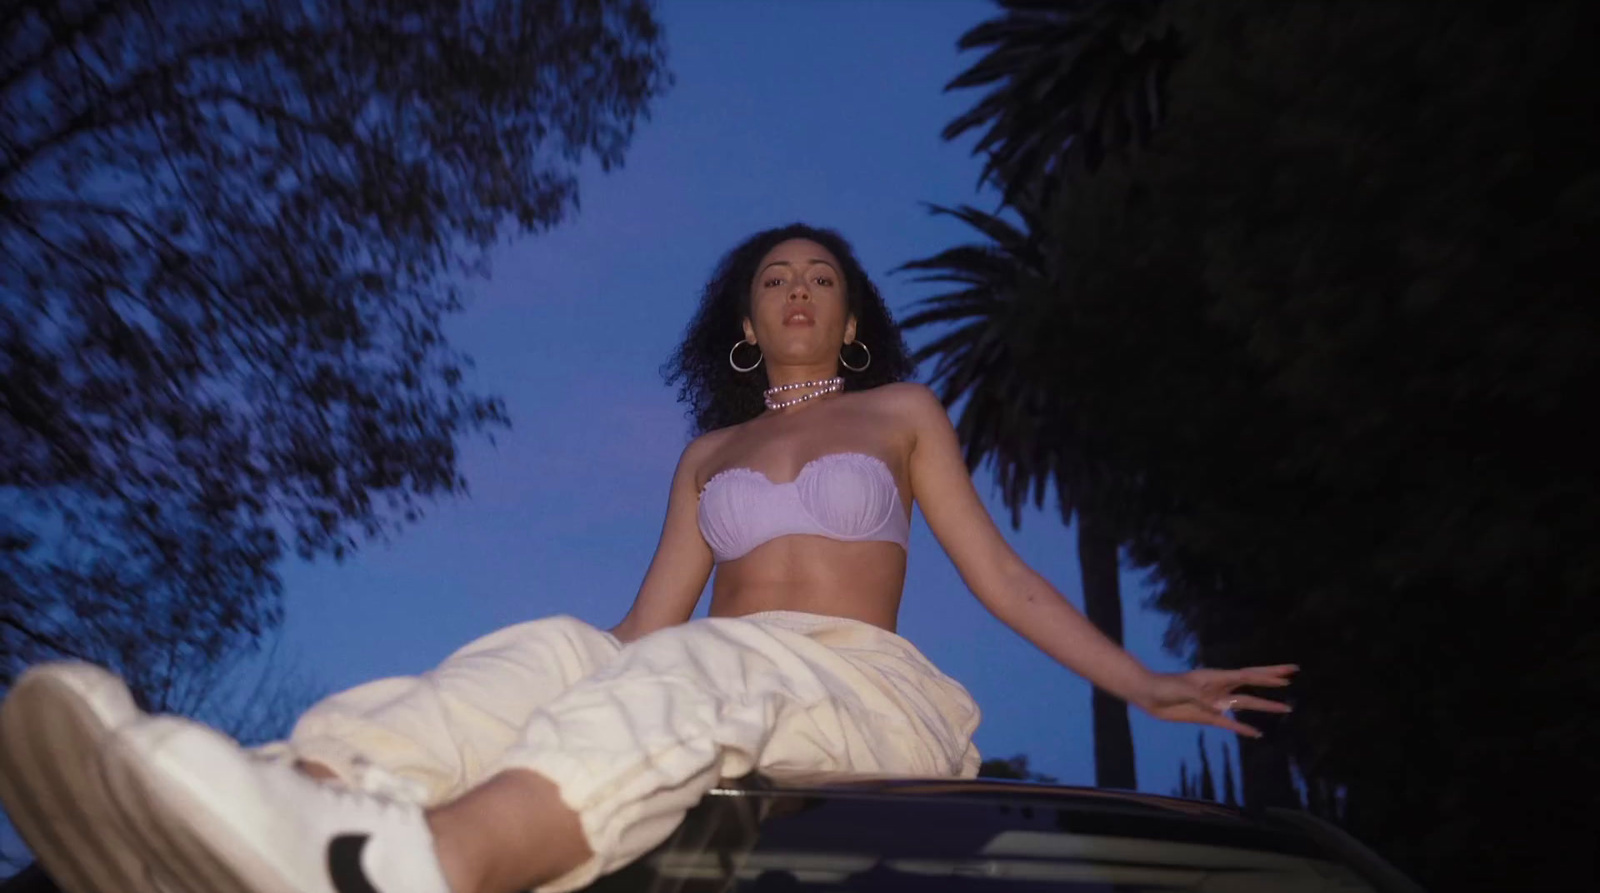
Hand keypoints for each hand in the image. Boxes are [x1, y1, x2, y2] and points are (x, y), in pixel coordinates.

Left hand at [1136, 664, 1297, 737]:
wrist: (1148, 695)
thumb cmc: (1164, 687)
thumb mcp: (1182, 690)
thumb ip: (1201, 697)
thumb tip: (1221, 708)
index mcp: (1216, 677)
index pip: (1247, 675)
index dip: (1267, 675)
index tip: (1287, 674)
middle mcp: (1221, 688)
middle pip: (1252, 684)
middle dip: (1272, 680)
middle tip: (1292, 676)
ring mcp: (1216, 702)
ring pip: (1246, 704)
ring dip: (1265, 706)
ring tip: (1286, 708)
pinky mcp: (1208, 717)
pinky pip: (1231, 724)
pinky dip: (1244, 728)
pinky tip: (1258, 733)